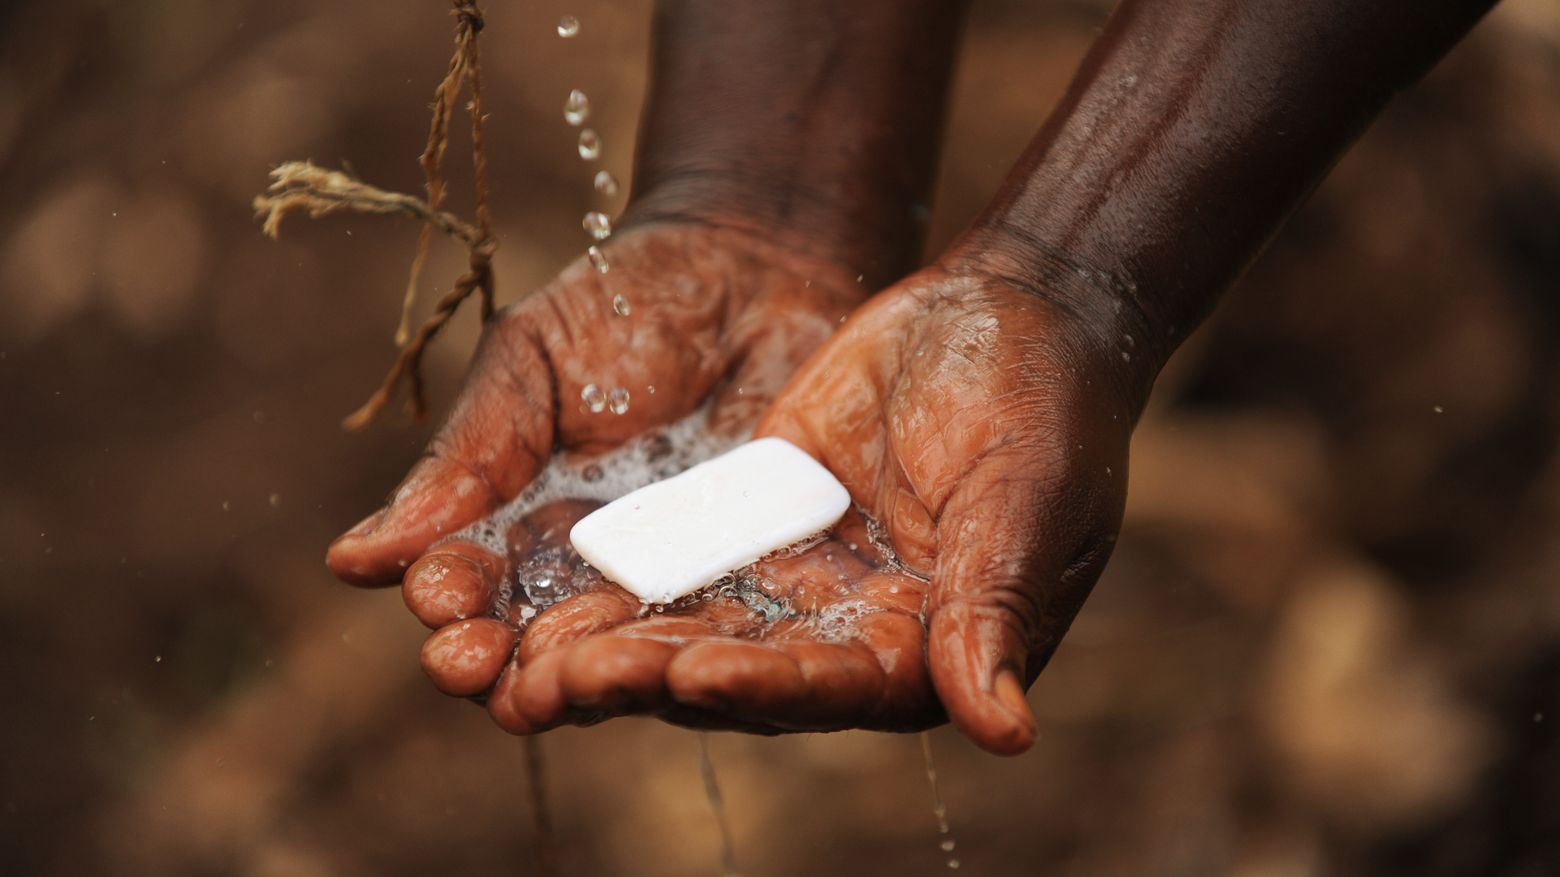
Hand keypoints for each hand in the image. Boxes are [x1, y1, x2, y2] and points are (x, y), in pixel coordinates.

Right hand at [325, 222, 863, 678]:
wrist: (760, 264)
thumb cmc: (629, 302)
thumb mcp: (531, 361)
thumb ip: (464, 459)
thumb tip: (353, 562)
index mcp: (518, 523)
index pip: (468, 585)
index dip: (447, 598)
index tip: (436, 597)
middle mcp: (589, 572)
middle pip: (531, 645)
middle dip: (495, 664)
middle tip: (474, 666)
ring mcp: (672, 579)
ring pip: (620, 657)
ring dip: (580, 679)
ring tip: (550, 688)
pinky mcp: (756, 577)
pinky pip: (724, 628)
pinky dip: (694, 653)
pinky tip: (668, 662)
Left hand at [413, 254, 1141, 754]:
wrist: (1011, 306)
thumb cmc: (1047, 400)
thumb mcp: (1027, 495)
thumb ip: (997, 606)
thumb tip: (1005, 732)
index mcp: (932, 647)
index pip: (838, 685)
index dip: (766, 684)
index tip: (691, 674)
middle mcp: (858, 632)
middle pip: (747, 672)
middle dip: (654, 680)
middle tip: (562, 682)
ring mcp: (803, 579)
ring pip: (697, 624)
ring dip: (615, 645)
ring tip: (522, 660)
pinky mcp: (760, 522)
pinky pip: (683, 557)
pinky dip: (621, 576)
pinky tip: (542, 589)